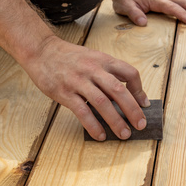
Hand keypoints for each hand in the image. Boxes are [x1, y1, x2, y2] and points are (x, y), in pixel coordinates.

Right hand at [23, 35, 150, 140]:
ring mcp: (78, 81)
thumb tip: (123, 95)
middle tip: (141, 125)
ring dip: (116, 121)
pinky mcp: (64, 92)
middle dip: (133, 110)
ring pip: (102, 102)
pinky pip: (82, 111)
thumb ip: (107, 73)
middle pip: (119, 90)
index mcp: (103, 60)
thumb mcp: (92, 58)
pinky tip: (100, 135)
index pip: (129, 73)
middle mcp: (93, 69)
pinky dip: (93, 125)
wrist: (41, 51)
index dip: (139, 90)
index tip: (144, 104)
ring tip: (124, 134)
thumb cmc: (68, 57)